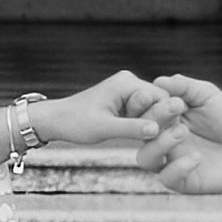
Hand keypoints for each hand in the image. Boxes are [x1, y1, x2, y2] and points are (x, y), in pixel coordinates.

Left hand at [30, 70, 166, 152]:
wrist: (56, 120)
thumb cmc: (76, 123)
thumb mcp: (104, 128)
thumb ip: (132, 128)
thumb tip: (157, 130)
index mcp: (127, 82)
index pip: (162, 97)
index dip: (165, 117)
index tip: (160, 136)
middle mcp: (129, 81)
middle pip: (160, 101)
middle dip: (158, 120)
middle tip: (152, 140)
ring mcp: (127, 90)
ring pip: (153, 107)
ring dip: (149, 123)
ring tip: (144, 139)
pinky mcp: (125, 100)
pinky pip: (143, 111)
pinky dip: (142, 124)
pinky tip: (140, 137)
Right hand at [138, 74, 221, 194]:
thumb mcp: (207, 95)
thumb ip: (184, 86)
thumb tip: (158, 80)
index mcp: (163, 118)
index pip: (141, 110)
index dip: (141, 102)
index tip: (154, 94)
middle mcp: (161, 140)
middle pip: (141, 132)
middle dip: (154, 117)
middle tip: (176, 108)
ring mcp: (170, 162)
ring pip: (146, 158)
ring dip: (160, 144)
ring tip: (182, 132)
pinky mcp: (183, 182)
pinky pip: (168, 178)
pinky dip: (178, 168)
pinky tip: (197, 158)